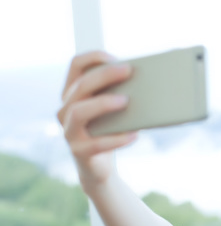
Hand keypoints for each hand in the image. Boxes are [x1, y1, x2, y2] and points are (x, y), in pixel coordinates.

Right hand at [57, 51, 136, 192]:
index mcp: (73, 94)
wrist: (100, 168)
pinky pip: (96, 144)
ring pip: (78, 112)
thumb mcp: (114, 110)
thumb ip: (120, 93)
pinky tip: (134, 135)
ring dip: (102, 104)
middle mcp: (65, 110)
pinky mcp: (79, 152)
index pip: (75, 65)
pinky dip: (116, 139)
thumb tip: (149, 80)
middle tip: (128, 71)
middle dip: (104, 75)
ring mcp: (69, 131)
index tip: (115, 58)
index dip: (93, 57)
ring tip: (126, 101)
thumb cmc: (109, 132)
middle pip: (80, 85)